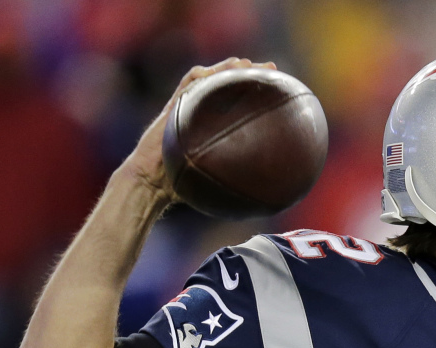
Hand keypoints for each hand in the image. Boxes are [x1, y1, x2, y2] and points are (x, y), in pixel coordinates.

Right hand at [120, 57, 277, 203]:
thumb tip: (270, 196)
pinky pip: (186, 86)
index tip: (282, 89)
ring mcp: (188, 107)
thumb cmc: (183, 184)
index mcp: (216, 125)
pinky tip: (208, 72)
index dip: (260, 94)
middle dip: (250, 73)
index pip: (241, 102)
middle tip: (271, 67)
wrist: (153, 181)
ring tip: (244, 63)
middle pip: (229, 84)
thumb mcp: (218, 179)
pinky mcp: (173, 108)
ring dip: (226, 68)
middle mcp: (203, 112)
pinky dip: (198, 77)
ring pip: (209, 79)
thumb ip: (238, 178)